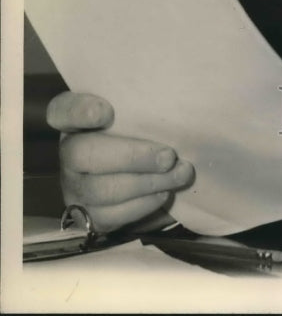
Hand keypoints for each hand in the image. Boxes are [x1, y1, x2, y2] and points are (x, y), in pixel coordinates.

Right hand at [47, 92, 194, 232]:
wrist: (139, 174)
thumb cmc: (142, 132)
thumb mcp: (138, 115)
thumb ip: (144, 108)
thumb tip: (173, 104)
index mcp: (75, 120)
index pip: (62, 110)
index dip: (79, 111)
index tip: (105, 112)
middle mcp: (68, 152)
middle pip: (83, 154)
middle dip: (132, 156)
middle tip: (169, 156)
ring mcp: (73, 187)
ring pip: (100, 190)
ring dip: (146, 183)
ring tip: (179, 175)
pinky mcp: (87, 217)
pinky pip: (111, 216)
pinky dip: (143, 205)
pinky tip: (164, 193)